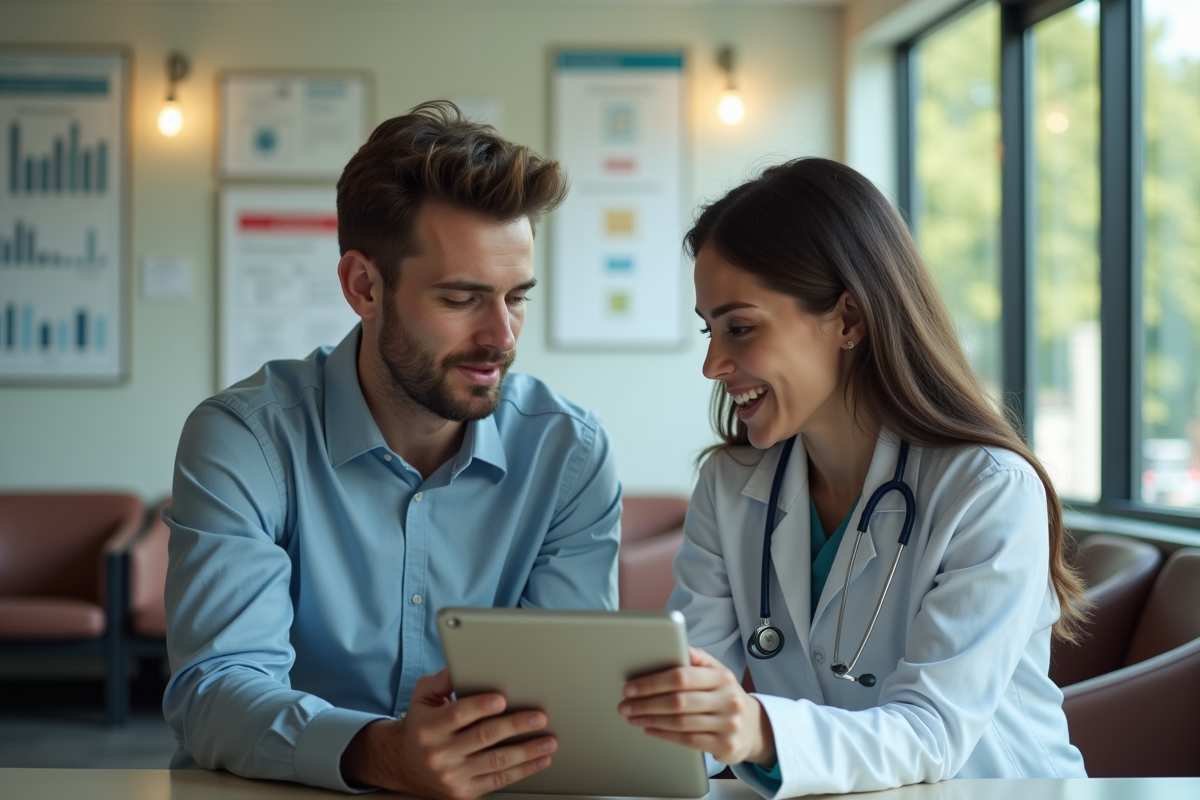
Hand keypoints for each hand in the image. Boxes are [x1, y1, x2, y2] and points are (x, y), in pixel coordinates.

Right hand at [341, 669, 555, 798]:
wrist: (403, 764)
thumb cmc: (420, 724)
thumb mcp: (423, 696)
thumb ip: (443, 679)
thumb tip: (465, 664)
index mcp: (430, 727)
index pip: (458, 715)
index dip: (480, 706)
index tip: (502, 699)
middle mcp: (440, 753)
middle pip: (483, 737)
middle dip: (515, 726)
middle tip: (539, 717)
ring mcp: (453, 775)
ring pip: (496, 762)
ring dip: (527, 751)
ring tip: (548, 740)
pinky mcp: (464, 792)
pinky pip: (498, 781)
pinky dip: (523, 770)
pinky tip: (539, 760)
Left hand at [618, 647, 775, 766]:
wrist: (753, 727)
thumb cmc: (724, 695)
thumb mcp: (716, 672)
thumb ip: (695, 659)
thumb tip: (670, 644)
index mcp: (721, 676)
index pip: (682, 676)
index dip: (653, 682)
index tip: (631, 687)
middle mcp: (728, 699)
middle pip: (679, 701)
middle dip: (646, 703)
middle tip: (625, 705)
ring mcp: (728, 724)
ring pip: (681, 723)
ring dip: (651, 720)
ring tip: (632, 717)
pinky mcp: (725, 745)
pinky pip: (688, 740)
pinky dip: (664, 735)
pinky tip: (650, 729)